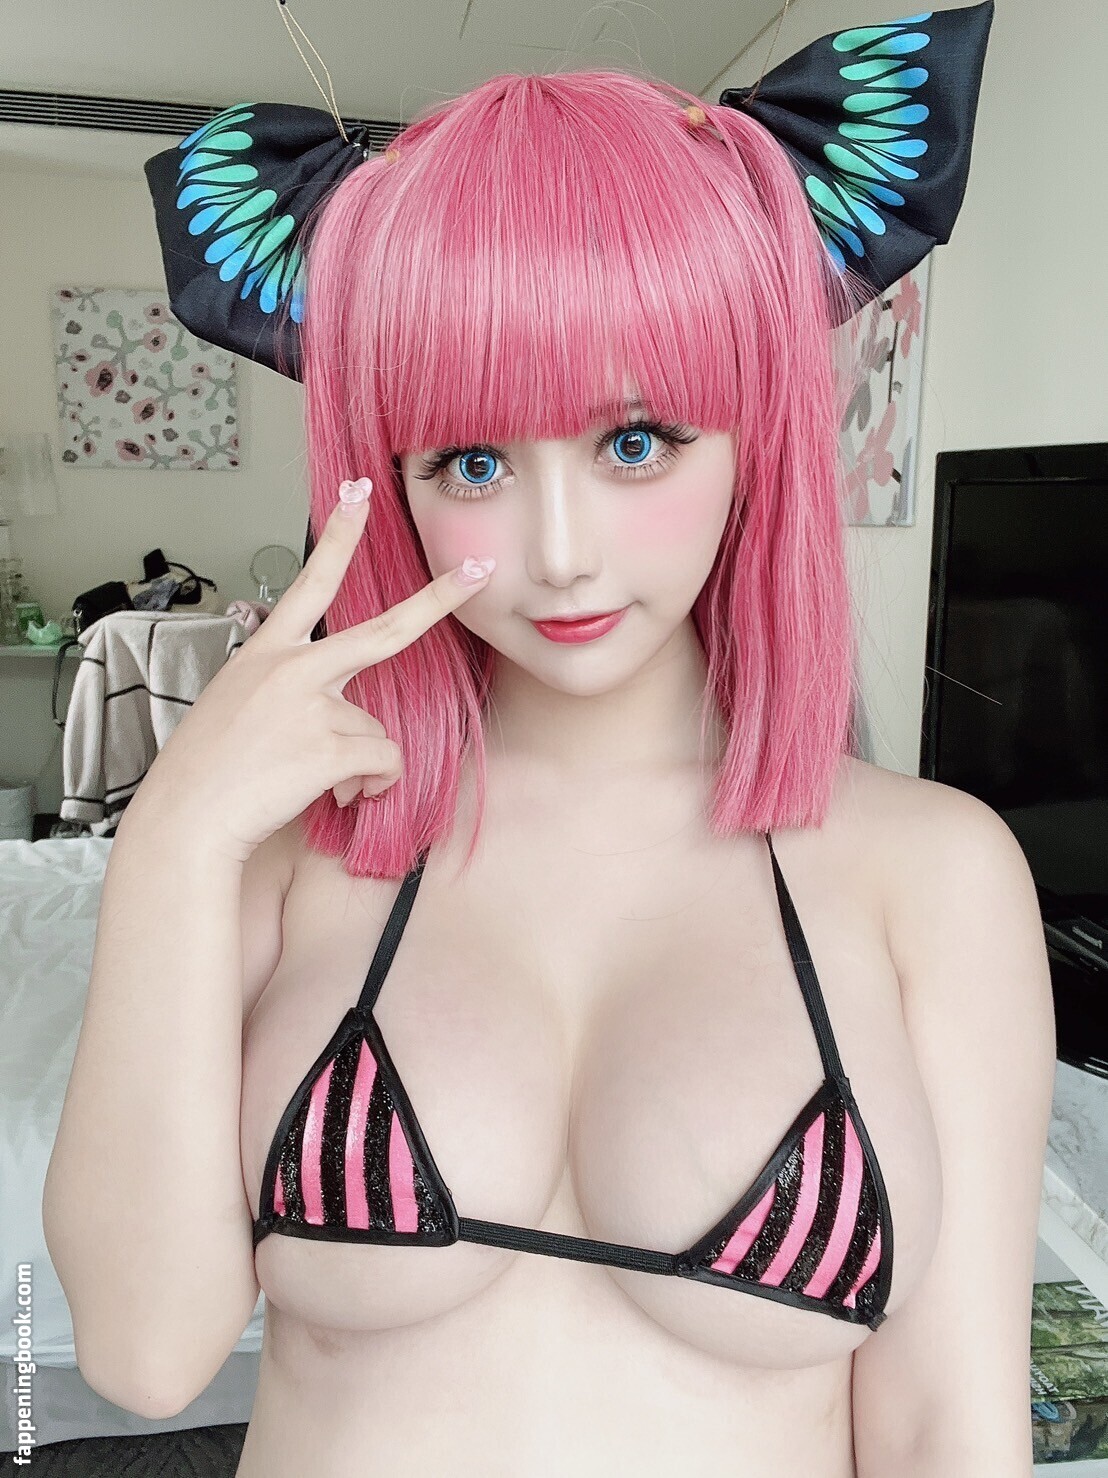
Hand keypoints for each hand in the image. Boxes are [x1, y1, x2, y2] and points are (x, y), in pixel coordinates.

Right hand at [135, 478, 494, 863]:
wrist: (185, 819)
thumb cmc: (207, 772)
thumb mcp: (237, 708)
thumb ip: (295, 699)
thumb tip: (352, 733)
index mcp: (266, 652)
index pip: (311, 581)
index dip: (340, 536)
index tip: (360, 493)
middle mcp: (293, 668)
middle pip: (384, 629)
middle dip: (438, 599)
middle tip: (479, 570)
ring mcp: (313, 705)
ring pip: (378, 732)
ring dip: (361, 766)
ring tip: (313, 782)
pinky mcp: (330, 746)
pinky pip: (383, 764)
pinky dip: (369, 788)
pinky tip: (334, 797)